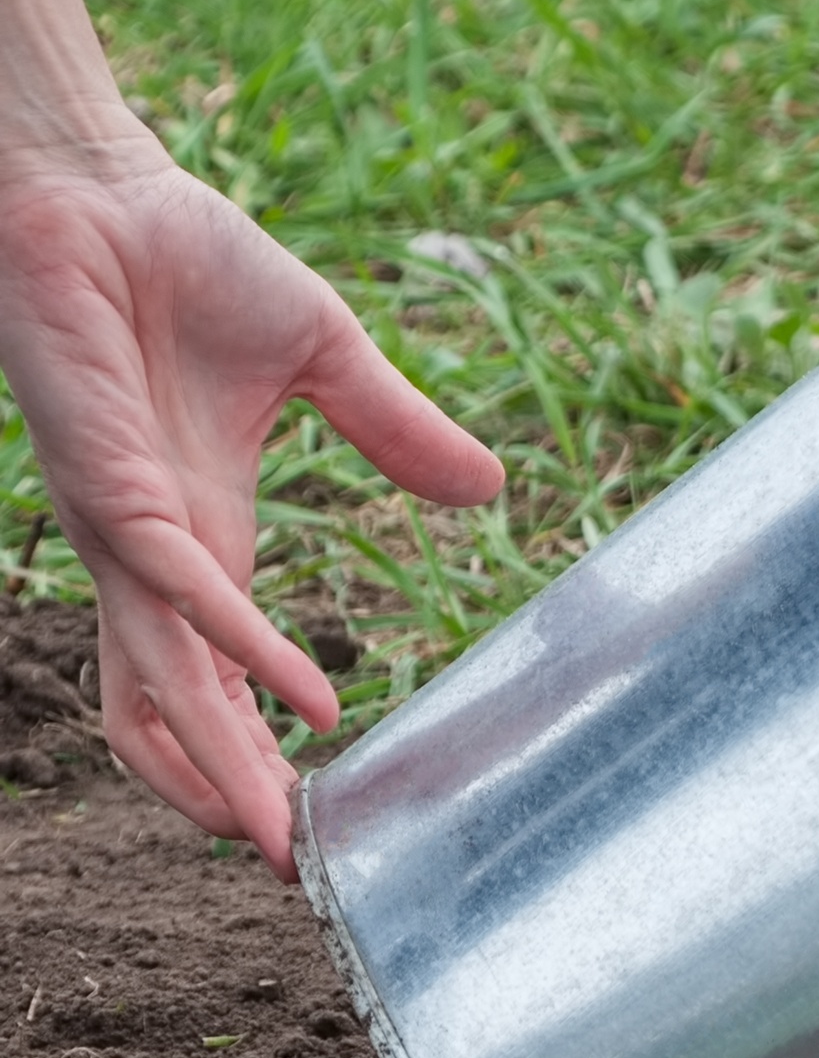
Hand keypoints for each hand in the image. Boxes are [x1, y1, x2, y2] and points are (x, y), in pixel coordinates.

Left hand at [0, 145, 503, 878]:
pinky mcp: (113, 492)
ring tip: (279, 836)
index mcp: (201, 534)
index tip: (308, 814)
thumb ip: (399, 432)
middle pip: (180, 709)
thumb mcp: (326, 357)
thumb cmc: (182, 256)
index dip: (251, 749)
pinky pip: (184, 596)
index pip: (215, 672)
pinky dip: (245, 656)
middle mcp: (155, 555)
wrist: (89, 188)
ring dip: (221, 766)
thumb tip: (489, 488)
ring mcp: (127, 532)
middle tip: (294, 869)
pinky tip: (305, 704)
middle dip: (231, 795)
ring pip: (169, 684)